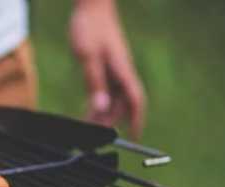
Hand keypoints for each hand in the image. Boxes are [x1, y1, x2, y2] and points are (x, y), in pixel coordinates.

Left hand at [70, 0, 145, 138]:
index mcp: (122, 70)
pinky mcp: (106, 66)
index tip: (134, 136)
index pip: (136, 100)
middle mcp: (122, 72)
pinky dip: (99, 101)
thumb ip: (94, 82)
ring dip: (104, 113)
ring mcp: (115, 69)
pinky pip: (106, 89)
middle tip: (94, 134)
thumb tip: (101, 108)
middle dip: (111, 121)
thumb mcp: (88, 56)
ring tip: (89, 126)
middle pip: (122, 104)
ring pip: (114, 98)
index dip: (137, 119)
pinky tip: (90, 110)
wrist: (91, 7)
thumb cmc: (90, 27)